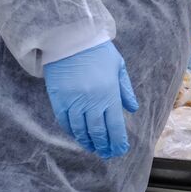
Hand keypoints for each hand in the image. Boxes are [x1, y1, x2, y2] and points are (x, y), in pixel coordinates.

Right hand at [43, 41, 139, 158]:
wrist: (70, 38)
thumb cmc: (98, 50)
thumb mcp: (118, 67)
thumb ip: (125, 90)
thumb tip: (132, 109)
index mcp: (109, 94)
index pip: (115, 126)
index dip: (118, 142)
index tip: (120, 150)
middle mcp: (92, 101)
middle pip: (98, 132)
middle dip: (103, 146)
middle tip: (106, 153)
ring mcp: (73, 102)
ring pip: (80, 130)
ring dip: (88, 142)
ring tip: (93, 148)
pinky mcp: (58, 99)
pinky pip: (65, 122)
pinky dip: (72, 131)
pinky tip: (78, 135)